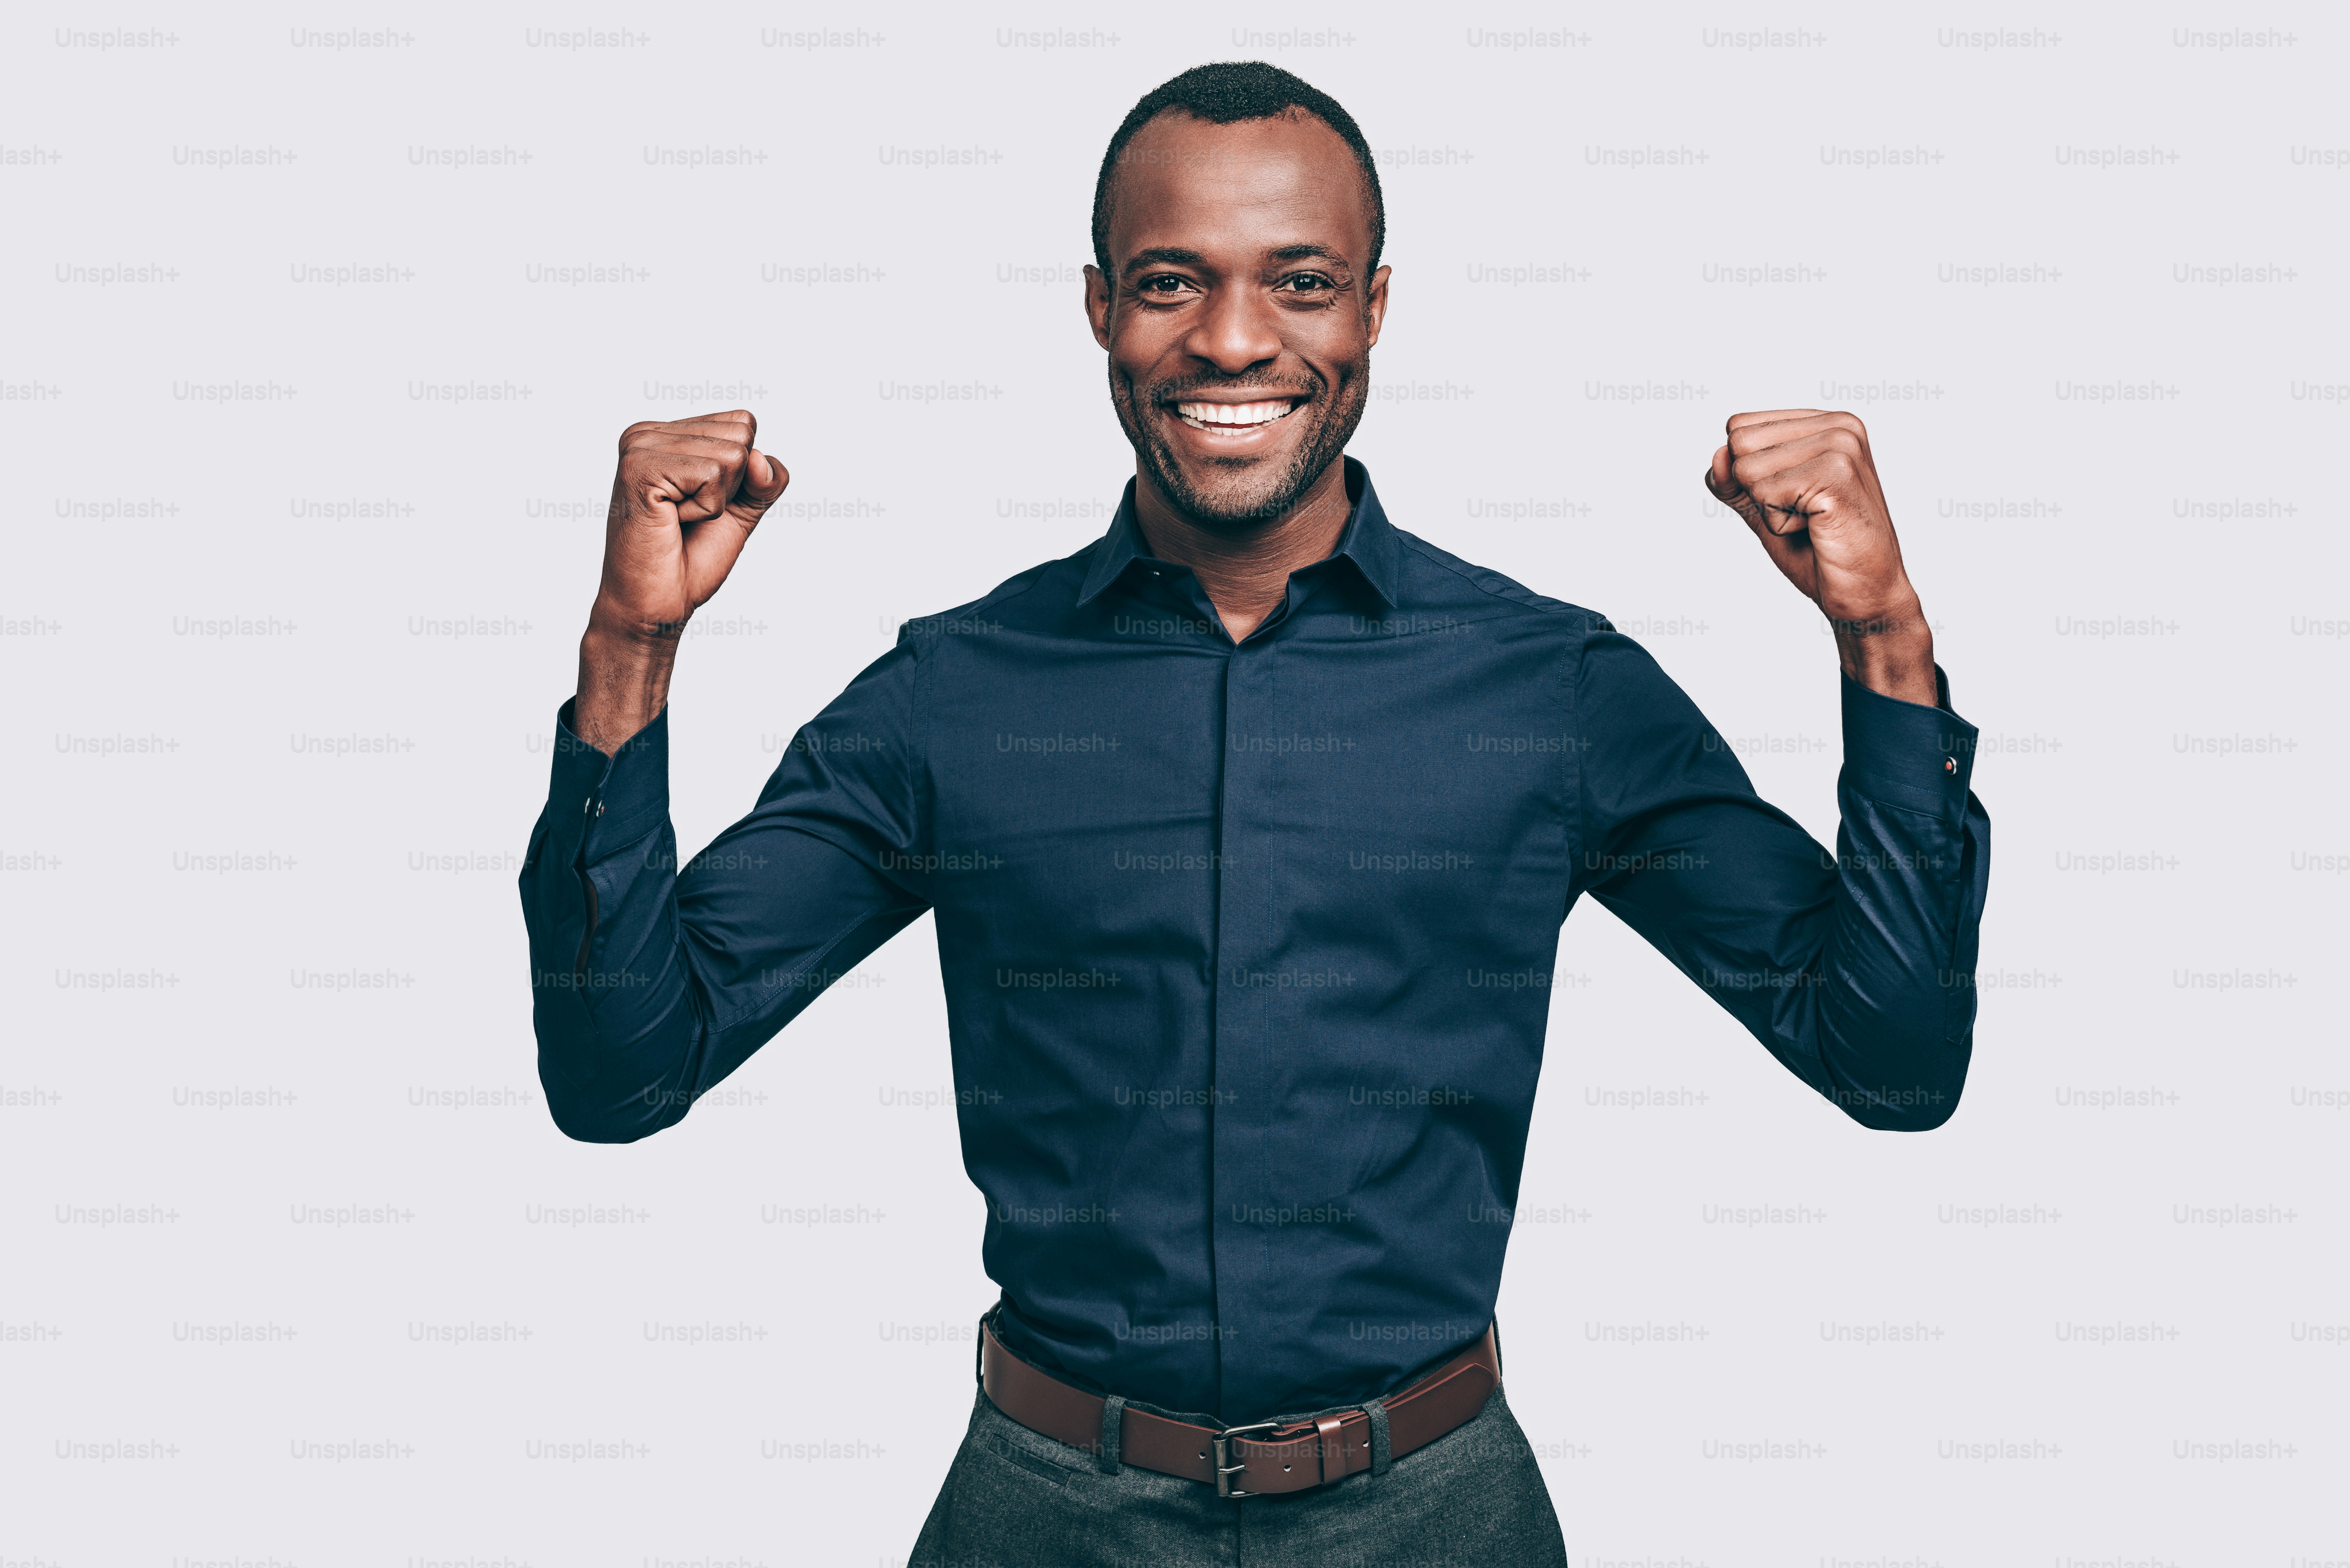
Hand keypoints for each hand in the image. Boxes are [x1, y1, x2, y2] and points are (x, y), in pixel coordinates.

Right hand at [594, 409, 788, 640]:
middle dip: (731, 486)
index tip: (700, 501)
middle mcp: (647, 432)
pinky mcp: (640, 468)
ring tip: (677, 519)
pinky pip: (712, 476)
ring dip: (716, 501)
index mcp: (666, 433)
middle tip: (688, 514)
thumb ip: (766, 478)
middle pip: (742, 434)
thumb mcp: (743, 509)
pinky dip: (704, 510)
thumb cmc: (690, 557)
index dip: (741, 474)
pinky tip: (671, 521)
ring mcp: (639, 447)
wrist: (657, 602)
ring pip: (732, 456)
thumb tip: (760, 459)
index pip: (743, 423)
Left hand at [1703, 409, 1937, 705]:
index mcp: (1825, 422)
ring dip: (1770, 510)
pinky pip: (1765, 495)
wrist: (1862, 591)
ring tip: (1812, 521)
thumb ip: (1732, 478)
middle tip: (1803, 513)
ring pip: (1748, 470)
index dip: (1748, 475)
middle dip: (1757, 491)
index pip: (1739, 427)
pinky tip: (1817, 529)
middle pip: (1739, 444)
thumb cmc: (1817, 549)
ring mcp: (1841, 446)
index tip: (1792, 496)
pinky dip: (1781, 524)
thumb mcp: (1761, 505)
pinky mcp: (1837, 475)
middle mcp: (1839, 425)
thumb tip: (1718, 455)